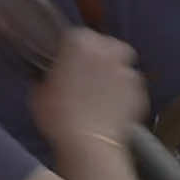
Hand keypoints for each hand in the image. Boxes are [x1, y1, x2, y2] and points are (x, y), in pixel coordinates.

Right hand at [31, 29, 148, 149]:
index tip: (66, 62)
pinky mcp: (140, 88)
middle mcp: (107, 49)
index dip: (70, 50)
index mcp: (79, 42)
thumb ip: (47, 75)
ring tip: (102, 89)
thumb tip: (50, 75)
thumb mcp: (39, 92)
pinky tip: (113, 105)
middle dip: (98, 55)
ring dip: (113, 70)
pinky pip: (131, 84)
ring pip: (122, 62)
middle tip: (87, 73)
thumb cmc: (58, 116)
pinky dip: (124, 90)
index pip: (75, 36)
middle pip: (105, 44)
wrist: (88, 143)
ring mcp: (127, 68)